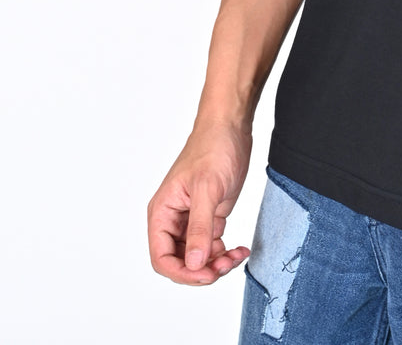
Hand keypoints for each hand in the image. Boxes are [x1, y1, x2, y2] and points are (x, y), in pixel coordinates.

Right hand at [147, 120, 254, 285]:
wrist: (231, 127)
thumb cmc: (213, 147)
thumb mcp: (207, 188)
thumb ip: (199, 228)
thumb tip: (193, 263)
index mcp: (162, 212)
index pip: (162, 258)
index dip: (182, 272)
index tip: (206, 274)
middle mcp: (173, 219)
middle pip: (180, 262)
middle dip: (202, 270)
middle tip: (226, 265)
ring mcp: (191, 219)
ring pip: (197, 257)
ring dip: (215, 264)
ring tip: (236, 256)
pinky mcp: (209, 215)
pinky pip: (211, 246)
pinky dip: (224, 253)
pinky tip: (239, 249)